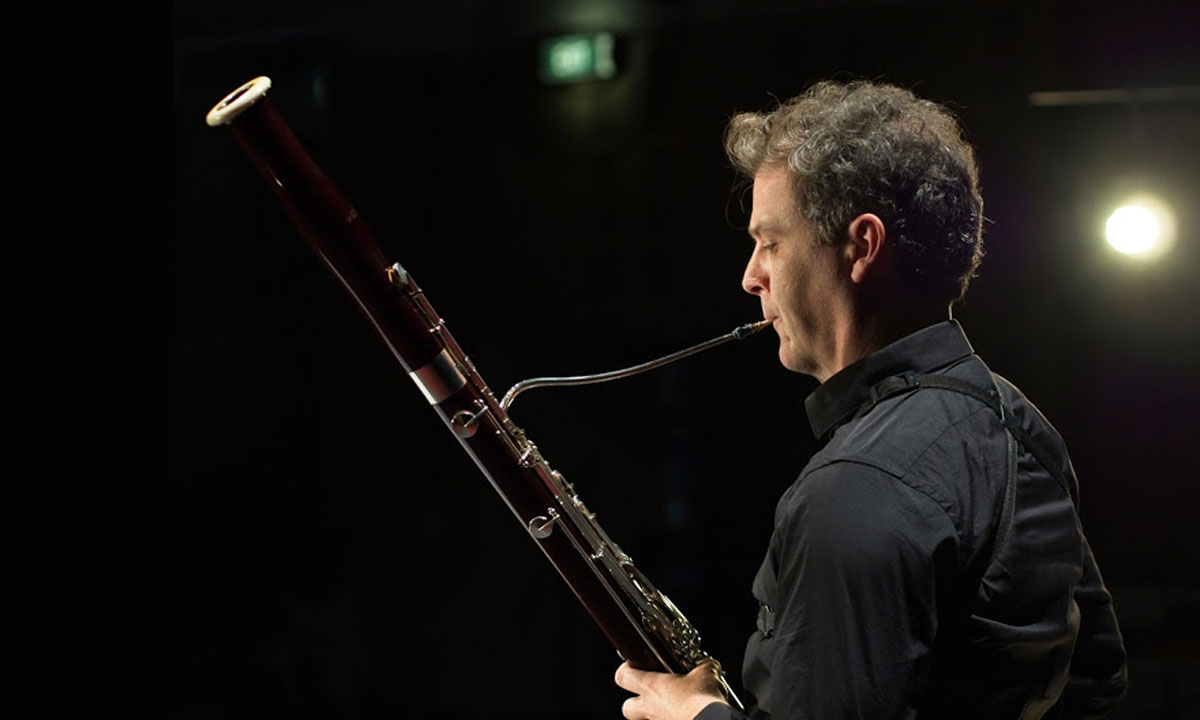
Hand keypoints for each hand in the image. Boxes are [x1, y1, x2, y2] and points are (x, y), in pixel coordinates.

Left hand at [614, 660, 728, 719]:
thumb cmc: (702, 700)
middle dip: (634, 700)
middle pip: (627, 707)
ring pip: (646, 718)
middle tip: (650, 692)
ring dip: (656, 711)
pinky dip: (671, 718)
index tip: (634, 664)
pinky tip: (685, 714)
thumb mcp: (706, 673)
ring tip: (674, 704)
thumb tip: (709, 664)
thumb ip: (704, 666)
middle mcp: (651, 707)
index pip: (622, 676)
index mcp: (652, 686)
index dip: (626, 669)